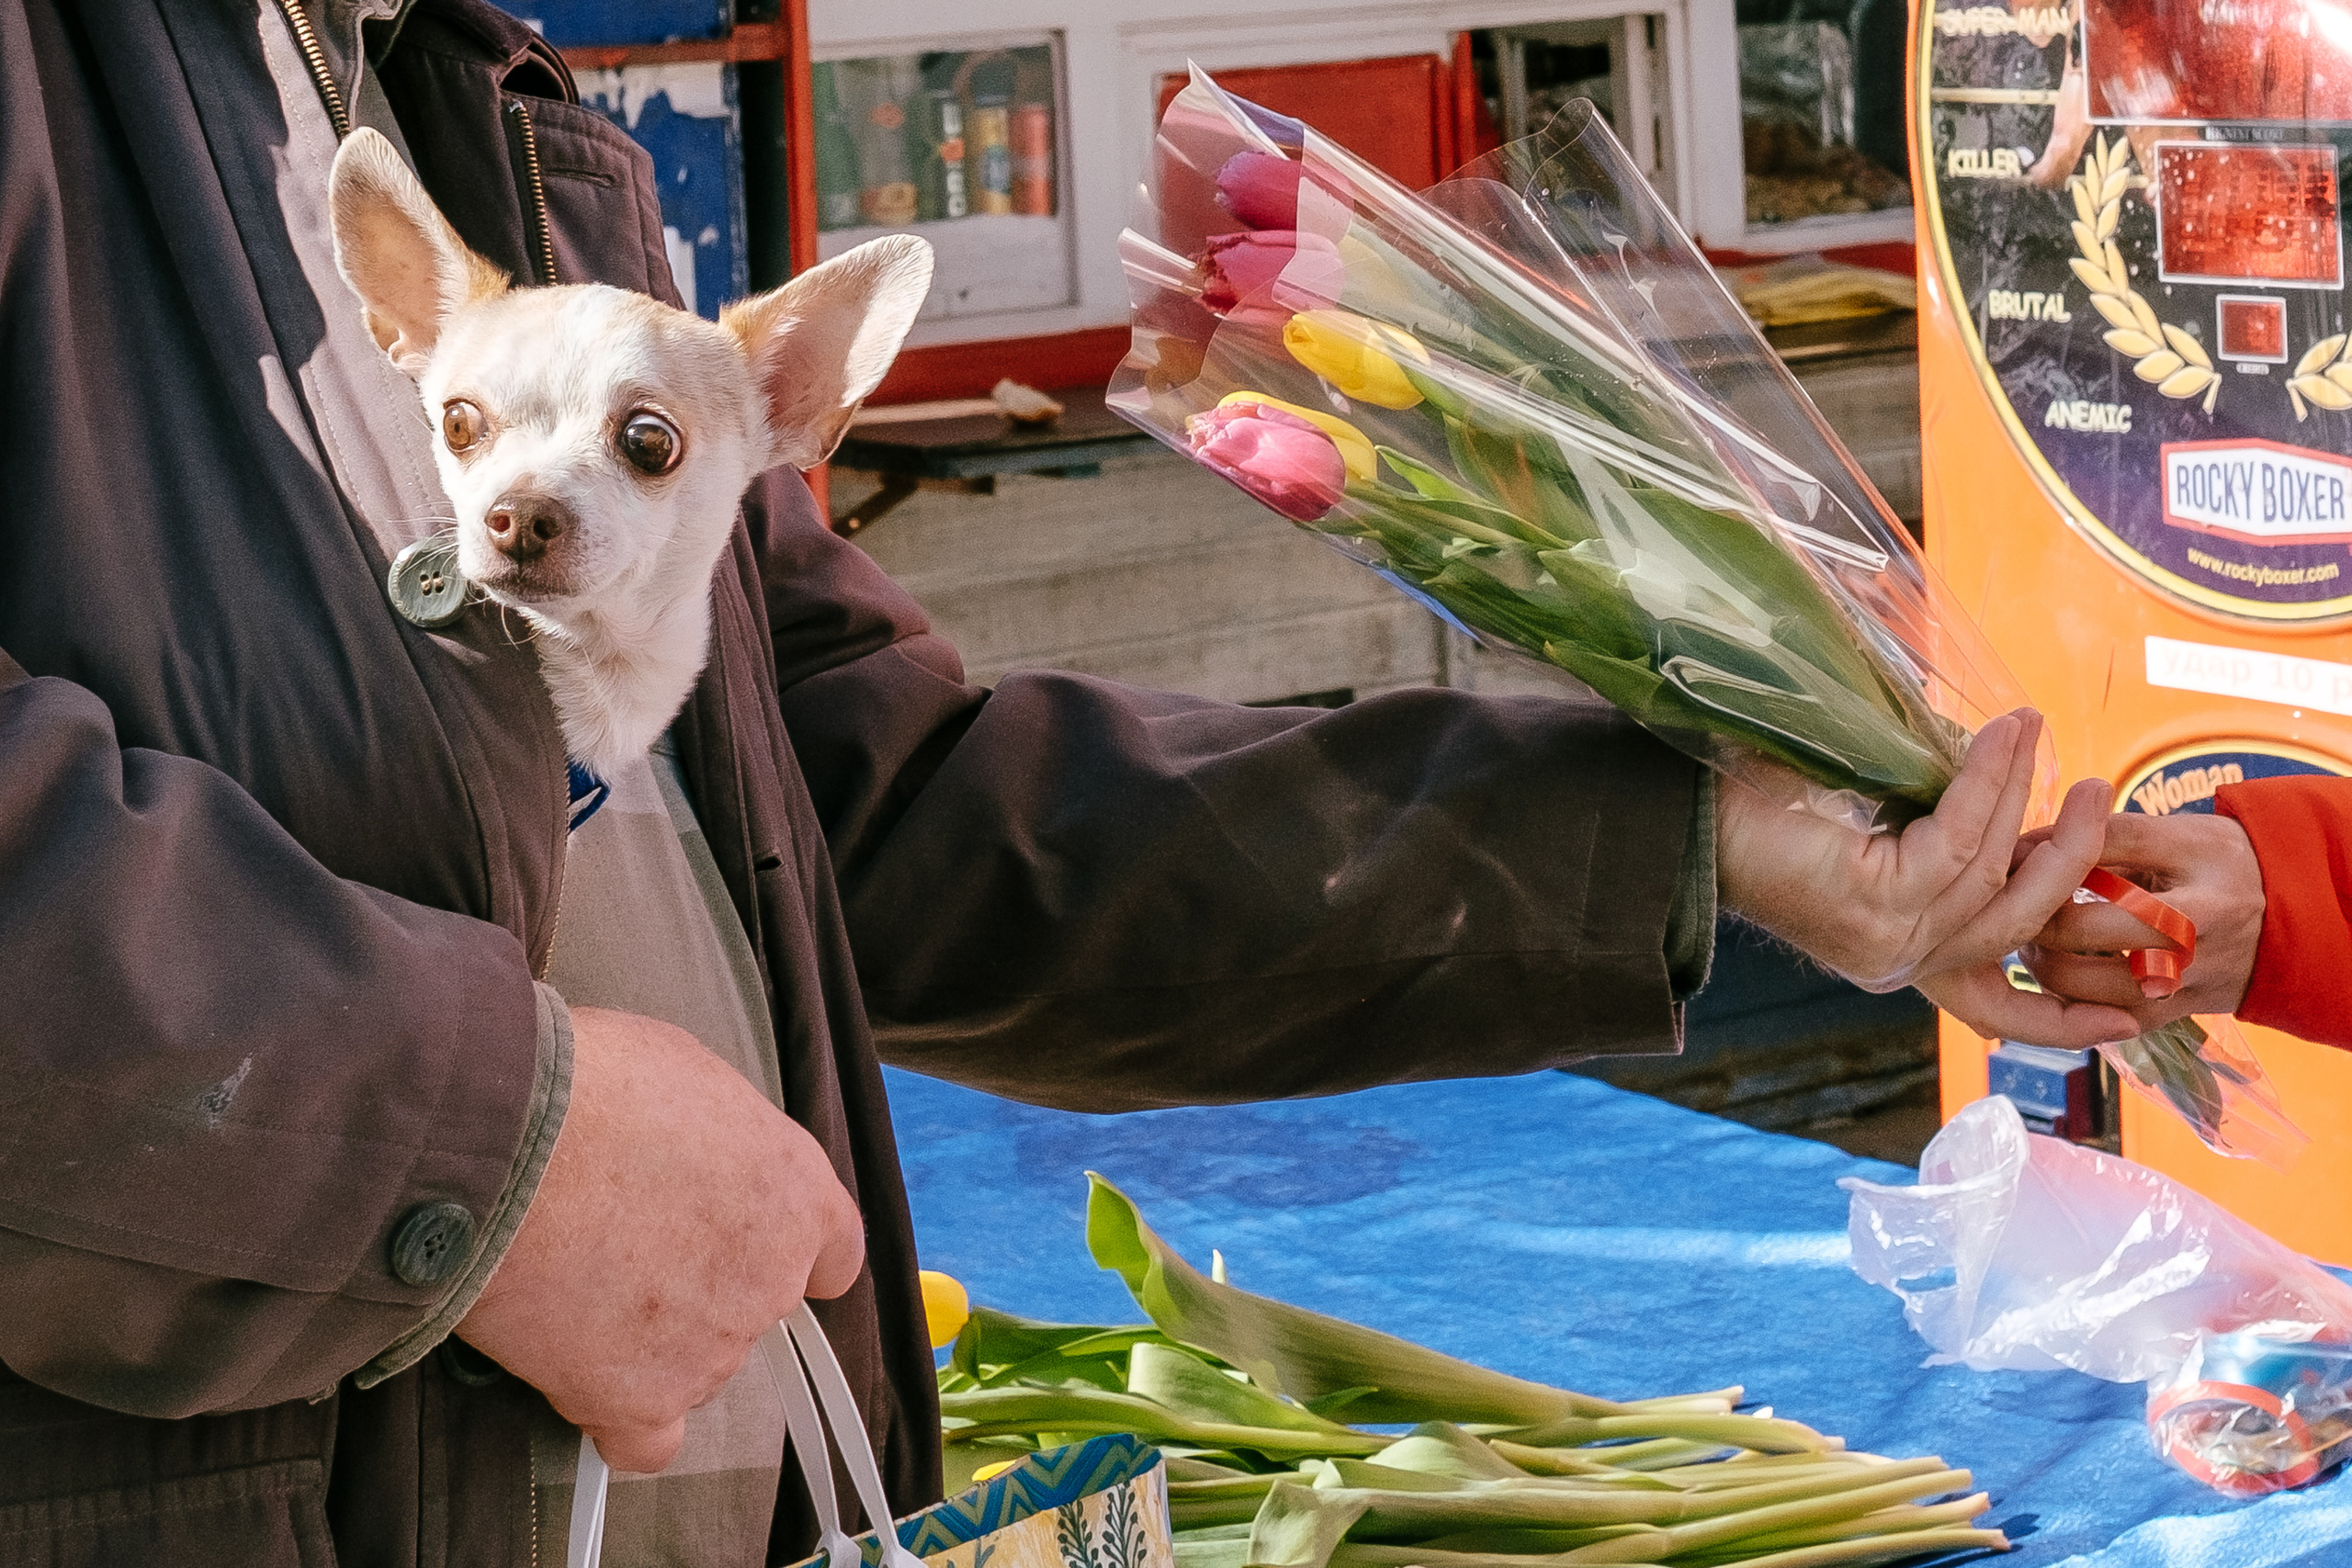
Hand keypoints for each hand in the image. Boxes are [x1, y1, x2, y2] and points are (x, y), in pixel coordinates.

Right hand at [456, 1007, 864, 1472]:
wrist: (509, 1146)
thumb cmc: (589, 1088)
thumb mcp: (687, 1075)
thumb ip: (715, 1139)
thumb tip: (688, 1152)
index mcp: (795, 1193)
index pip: (833, 1251)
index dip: (790, 1251)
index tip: (750, 1246)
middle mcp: (770, 1280)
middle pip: (750, 1304)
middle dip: (697, 1282)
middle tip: (620, 1241)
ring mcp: (712, 1349)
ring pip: (692, 1363)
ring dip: (643, 1339)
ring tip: (571, 1281)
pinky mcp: (641, 1400)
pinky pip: (645, 1440)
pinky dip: (617, 1417)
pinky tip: (581, 1378)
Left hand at [1717, 711, 2132, 1047]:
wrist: (1696, 814)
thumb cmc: (1773, 814)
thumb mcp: (1884, 839)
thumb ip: (1948, 846)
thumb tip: (2019, 799)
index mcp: (1902, 959)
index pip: (1994, 1007)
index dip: (2065, 1018)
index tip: (2135, 1017)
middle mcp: (1899, 962)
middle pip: (2019, 923)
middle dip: (2070, 859)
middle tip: (2096, 791)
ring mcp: (1890, 939)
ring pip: (1994, 871)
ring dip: (2025, 796)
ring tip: (2036, 731)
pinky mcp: (1880, 901)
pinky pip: (1962, 838)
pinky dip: (1988, 782)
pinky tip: (2003, 734)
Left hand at [2014, 809, 2264, 1034]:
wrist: (2287, 919)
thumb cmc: (2215, 866)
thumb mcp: (2176, 835)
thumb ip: (2105, 838)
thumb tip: (2022, 846)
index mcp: (2202, 863)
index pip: (2113, 847)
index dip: (2049, 850)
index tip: (2011, 853)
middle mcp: (2203, 924)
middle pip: (2098, 926)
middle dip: (2041, 918)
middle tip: (2010, 909)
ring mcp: (2193, 976)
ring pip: (2099, 986)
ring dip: (2048, 967)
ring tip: (2030, 944)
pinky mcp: (2177, 1011)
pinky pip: (2109, 1018)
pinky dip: (2071, 1001)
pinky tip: (2054, 976)